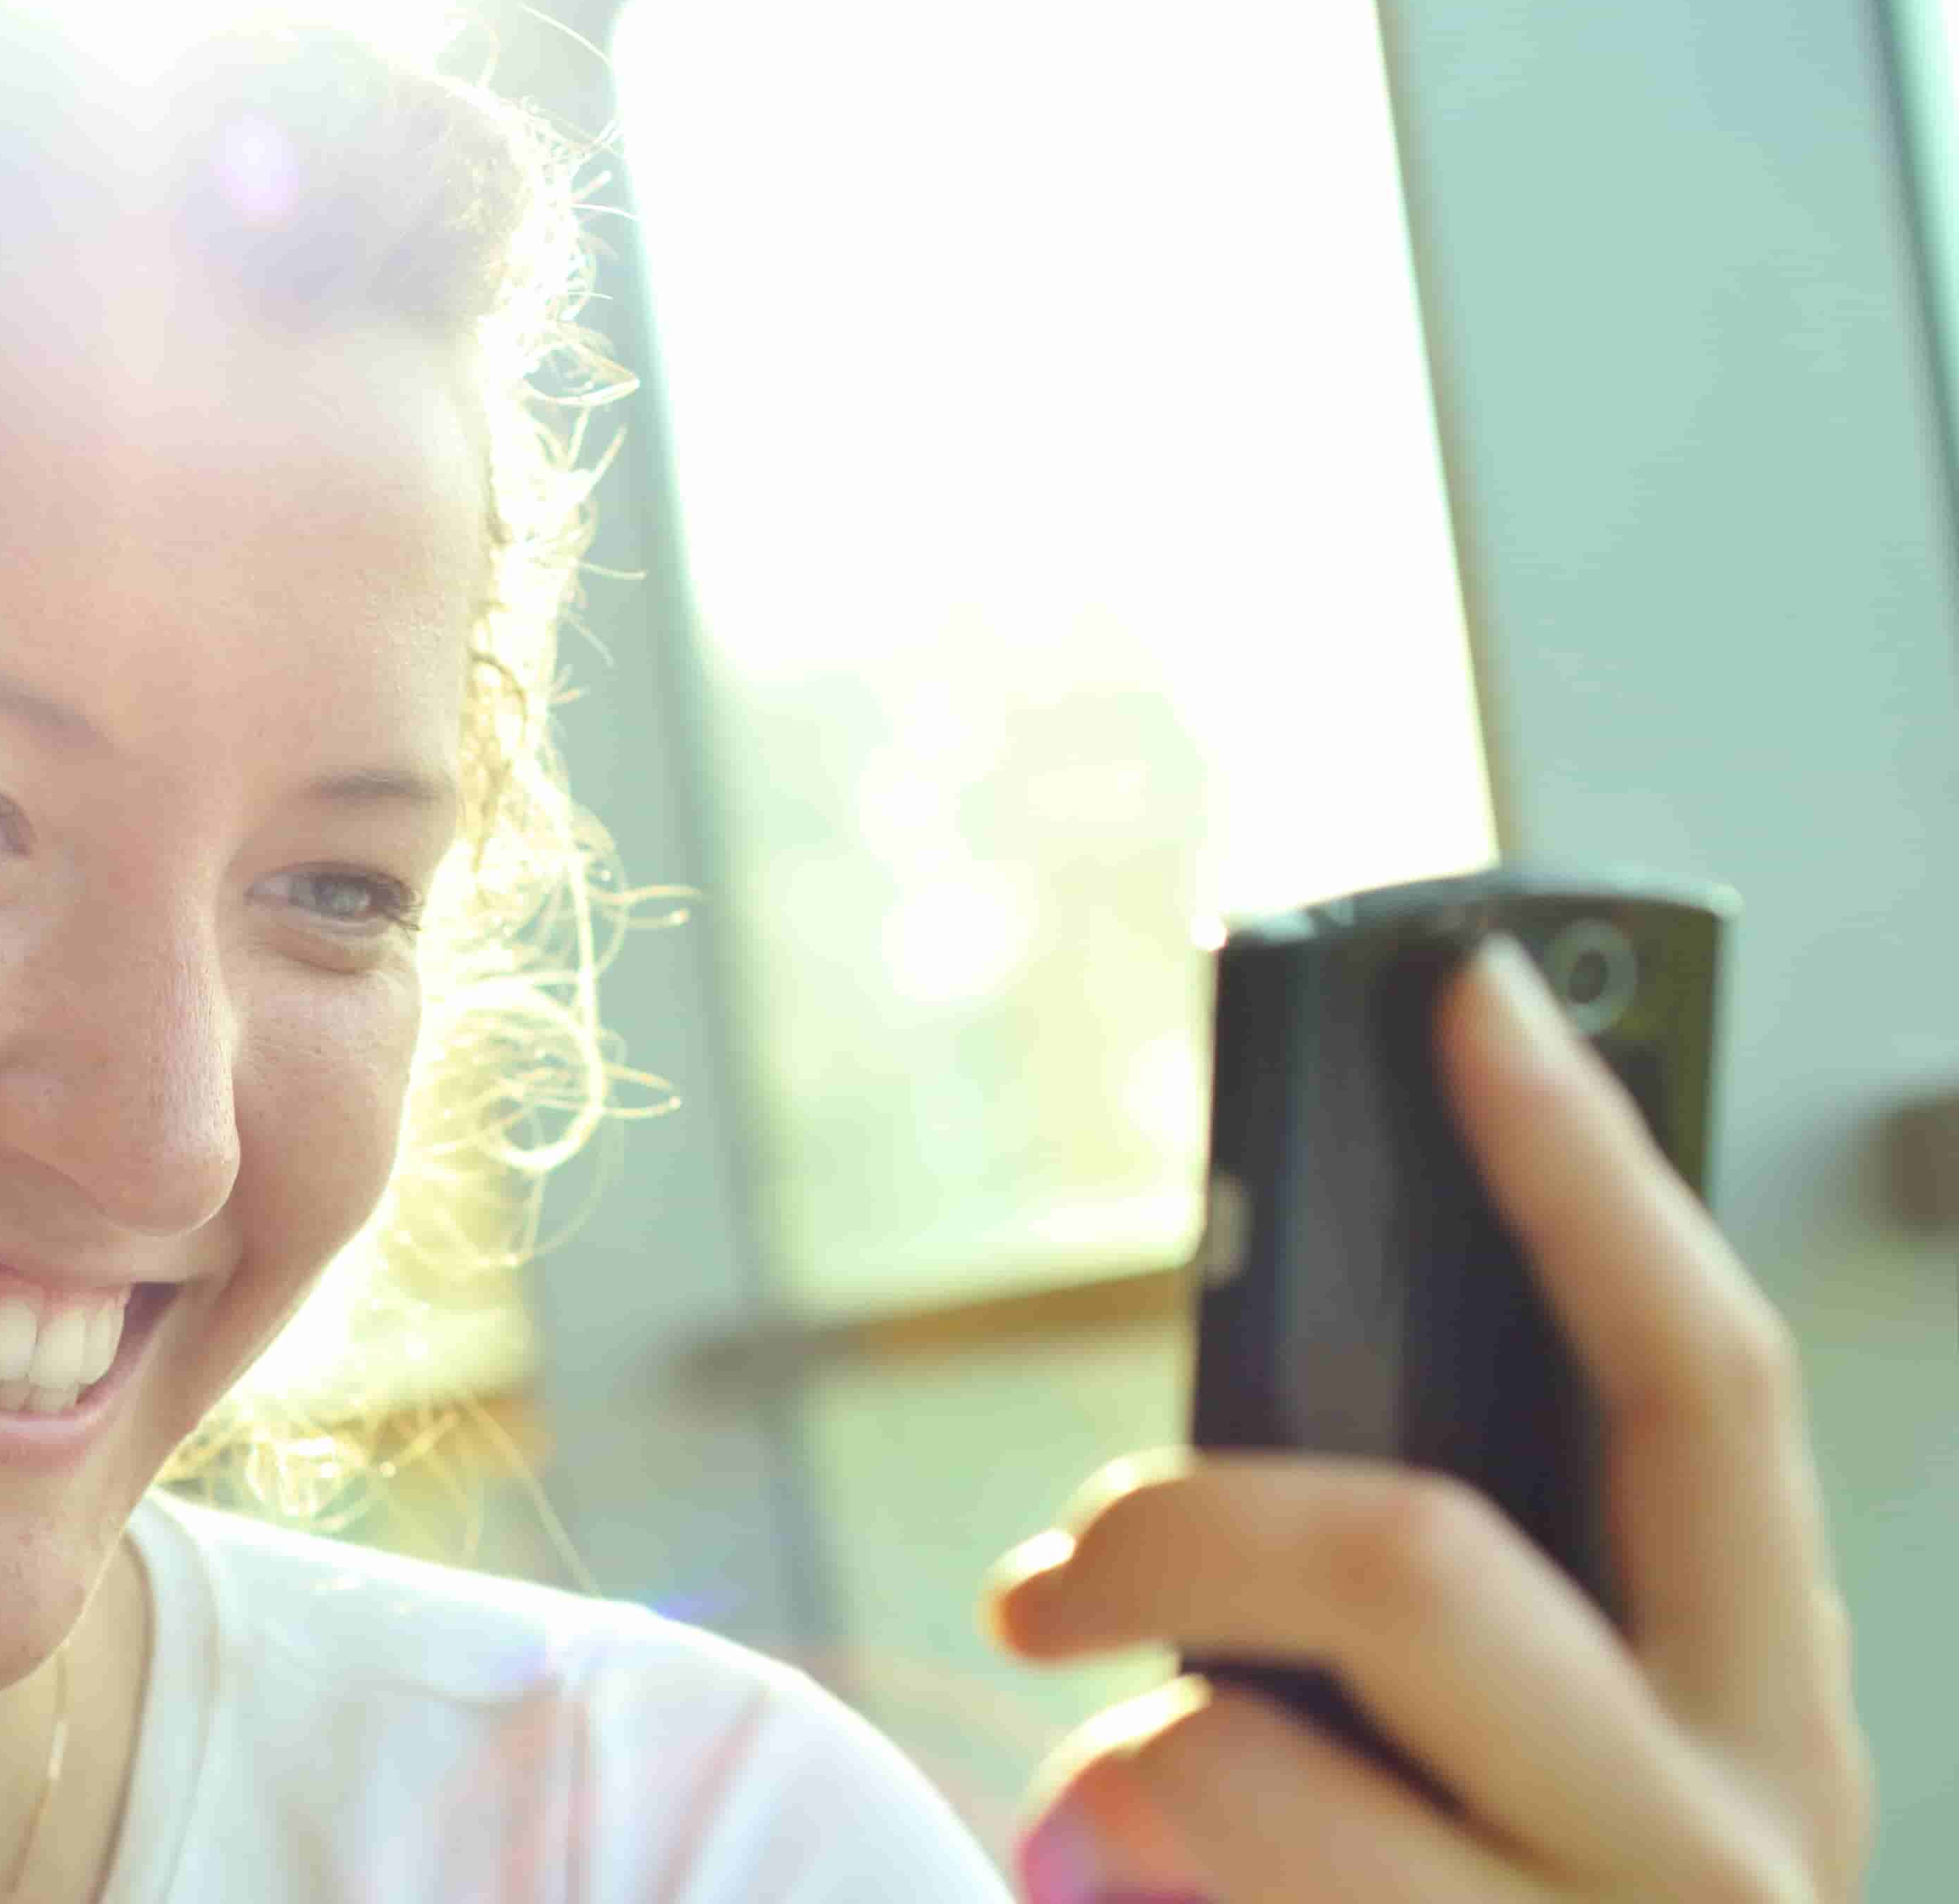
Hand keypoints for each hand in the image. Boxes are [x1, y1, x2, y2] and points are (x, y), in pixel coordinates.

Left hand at [978, 934, 1873, 1902]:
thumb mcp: (1517, 1777)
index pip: (1703, 1381)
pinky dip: (1098, 1897)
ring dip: (1109, 1777)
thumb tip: (1226, 1476)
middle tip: (1038, 1579)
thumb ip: (1444, 1618)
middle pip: (1415, 1557)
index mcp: (1763, 1723)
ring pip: (1236, 1779)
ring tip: (1083, 1825)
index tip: (1458, 989)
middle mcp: (1733, 1857)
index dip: (1587, 1168)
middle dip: (1176, 1524)